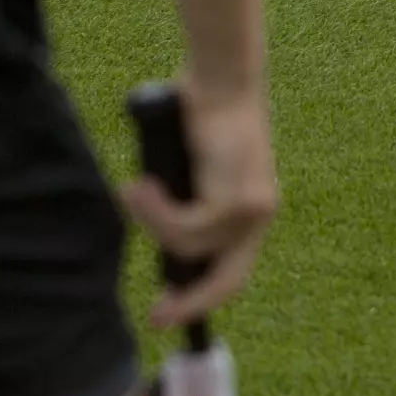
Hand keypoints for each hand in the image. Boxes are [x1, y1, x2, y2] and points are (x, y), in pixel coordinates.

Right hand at [120, 80, 277, 327]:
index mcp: (251, 211)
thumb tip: (163, 247)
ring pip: (191, 247)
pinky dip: (154, 210)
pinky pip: (186, 226)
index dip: (202, 297)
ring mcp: (254, 208)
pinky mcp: (238, 199)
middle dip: (190, 302)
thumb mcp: (189, 174)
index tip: (168, 310)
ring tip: (135, 189)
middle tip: (154, 316)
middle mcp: (260, 214)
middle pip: (229, 281)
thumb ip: (185, 208)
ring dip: (152, 223)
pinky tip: (140, 185)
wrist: (220, 79)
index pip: (233, 271)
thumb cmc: (199, 117)